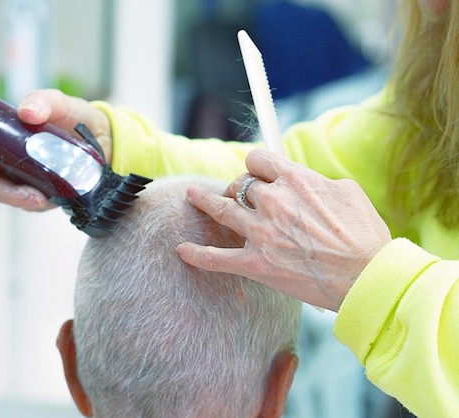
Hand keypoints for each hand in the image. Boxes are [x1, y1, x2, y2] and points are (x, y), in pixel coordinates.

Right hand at [0, 89, 111, 210]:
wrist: (105, 140)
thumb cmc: (73, 118)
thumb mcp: (60, 103)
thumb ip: (44, 101)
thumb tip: (27, 111)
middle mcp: (3, 161)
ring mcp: (21, 181)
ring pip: (4, 195)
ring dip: (14, 196)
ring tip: (33, 195)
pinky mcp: (41, 196)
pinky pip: (31, 204)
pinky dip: (36, 202)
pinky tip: (46, 198)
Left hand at [176, 149, 391, 311]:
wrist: (366, 276)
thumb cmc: (363, 235)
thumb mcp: (347, 191)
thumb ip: (317, 180)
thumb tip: (303, 179)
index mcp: (295, 180)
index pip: (257, 159)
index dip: (255, 165)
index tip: (256, 171)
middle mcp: (273, 201)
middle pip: (239, 183)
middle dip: (240, 188)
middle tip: (242, 197)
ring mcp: (261, 233)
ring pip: (221, 208)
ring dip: (203, 200)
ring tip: (191, 196)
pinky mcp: (255, 263)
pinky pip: (216, 257)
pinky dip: (196, 253)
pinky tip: (182, 249)